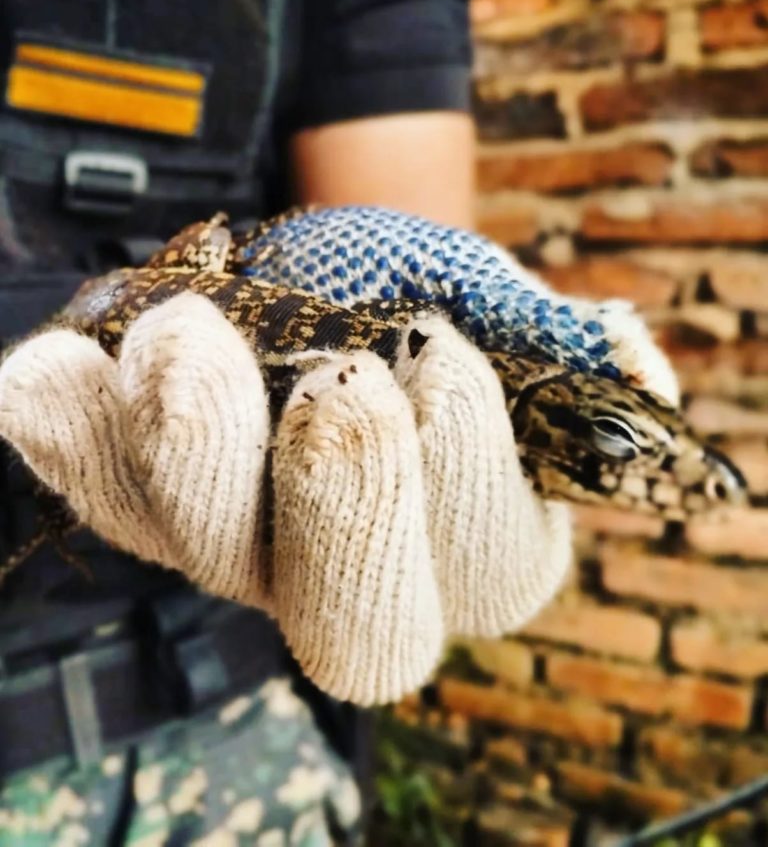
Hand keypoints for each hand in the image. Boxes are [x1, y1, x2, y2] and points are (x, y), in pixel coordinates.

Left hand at [0, 293, 570, 704]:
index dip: (469, 482)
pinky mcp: (156, 499)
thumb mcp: (501, 310)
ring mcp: (248, 547)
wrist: (332, 278)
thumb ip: (556, 345)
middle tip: (337, 386)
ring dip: (195, 453)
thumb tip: (634, 369)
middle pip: (347, 616)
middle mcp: (356, 574)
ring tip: (185, 337)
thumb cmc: (433, 299)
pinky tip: (54, 369)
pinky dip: (75, 431)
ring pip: (212, 548)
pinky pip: (106, 486)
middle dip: (346, 506)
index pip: (482, 562)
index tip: (445, 366)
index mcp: (471, 549)